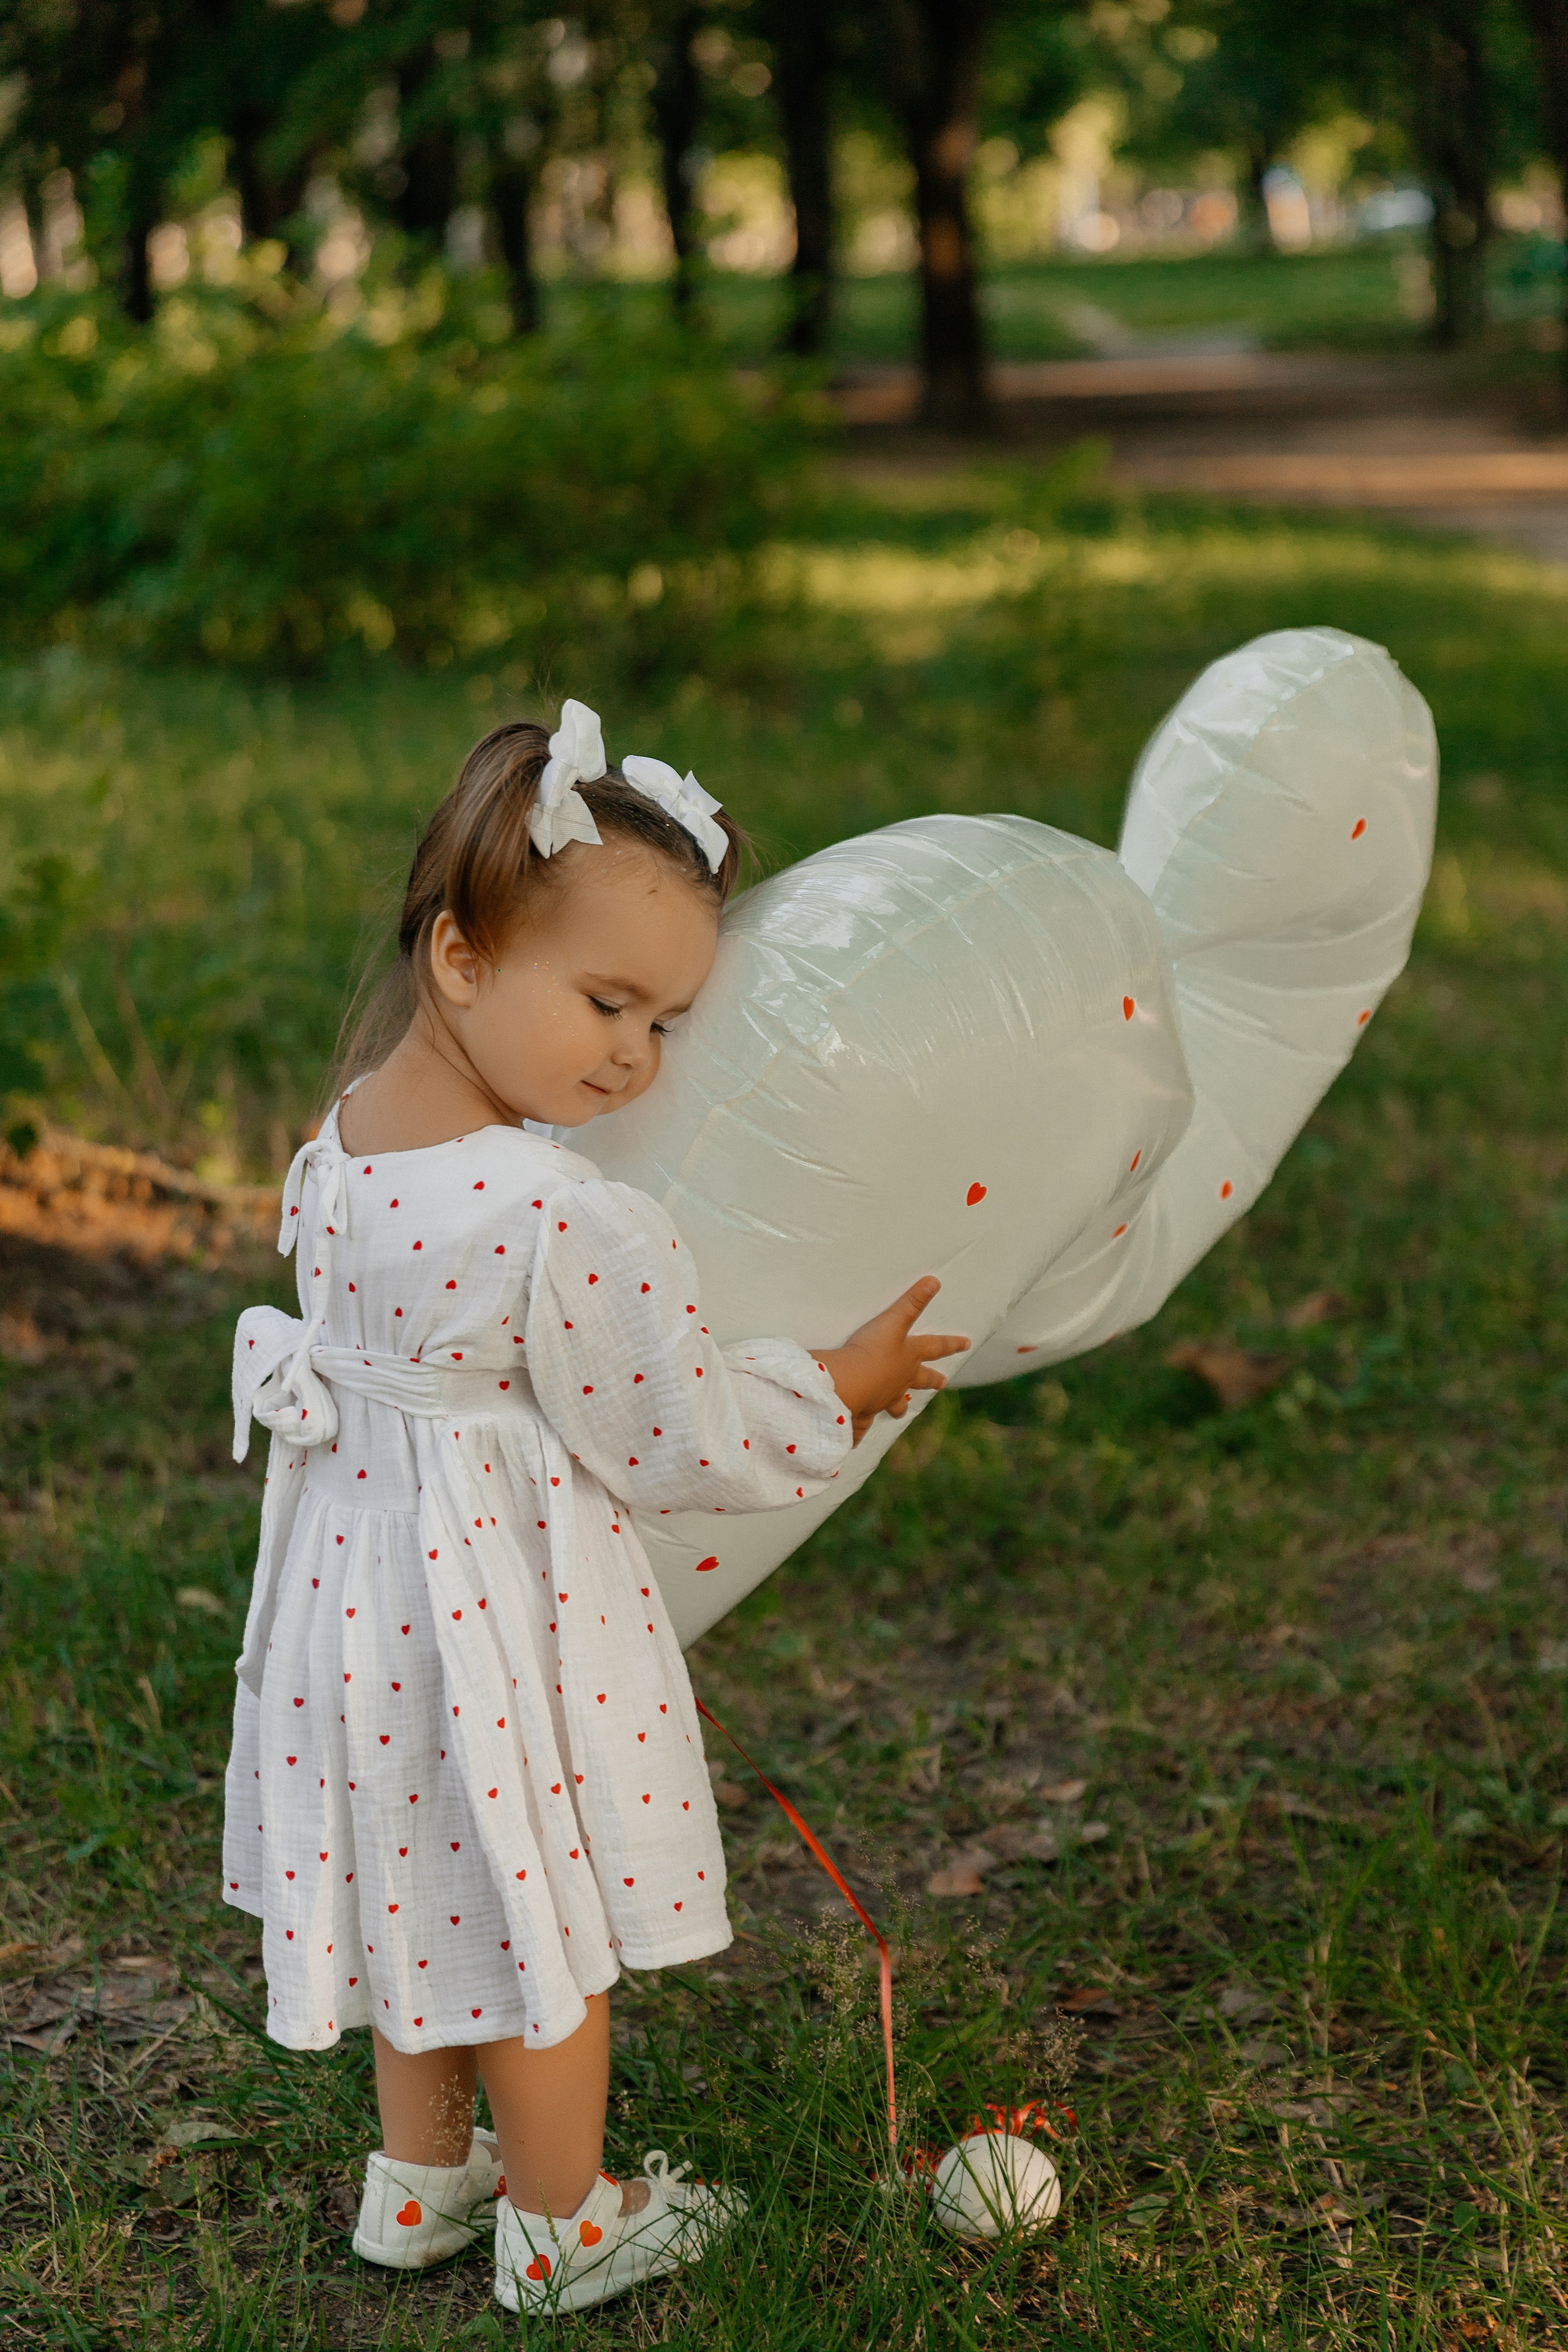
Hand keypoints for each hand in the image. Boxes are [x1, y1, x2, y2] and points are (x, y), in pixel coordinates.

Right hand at [817, 1277, 968, 1445]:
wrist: (849, 1383)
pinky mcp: (861, 1413)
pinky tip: (857, 1440)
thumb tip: (935, 1280)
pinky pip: (862, 1426)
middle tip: (942, 1382)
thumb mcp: (892, 1321)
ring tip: (900, 1409)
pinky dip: (859, 1432)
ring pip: (895, 1404)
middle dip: (931, 1380)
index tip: (966, 1342)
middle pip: (919, 1381)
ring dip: (898, 1406)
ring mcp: (882, 1399)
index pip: (935, 1348)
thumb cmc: (871, 1350)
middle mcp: (899, 1381)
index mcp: (908, 1358)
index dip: (951, 1343)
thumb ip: (912, 1301)